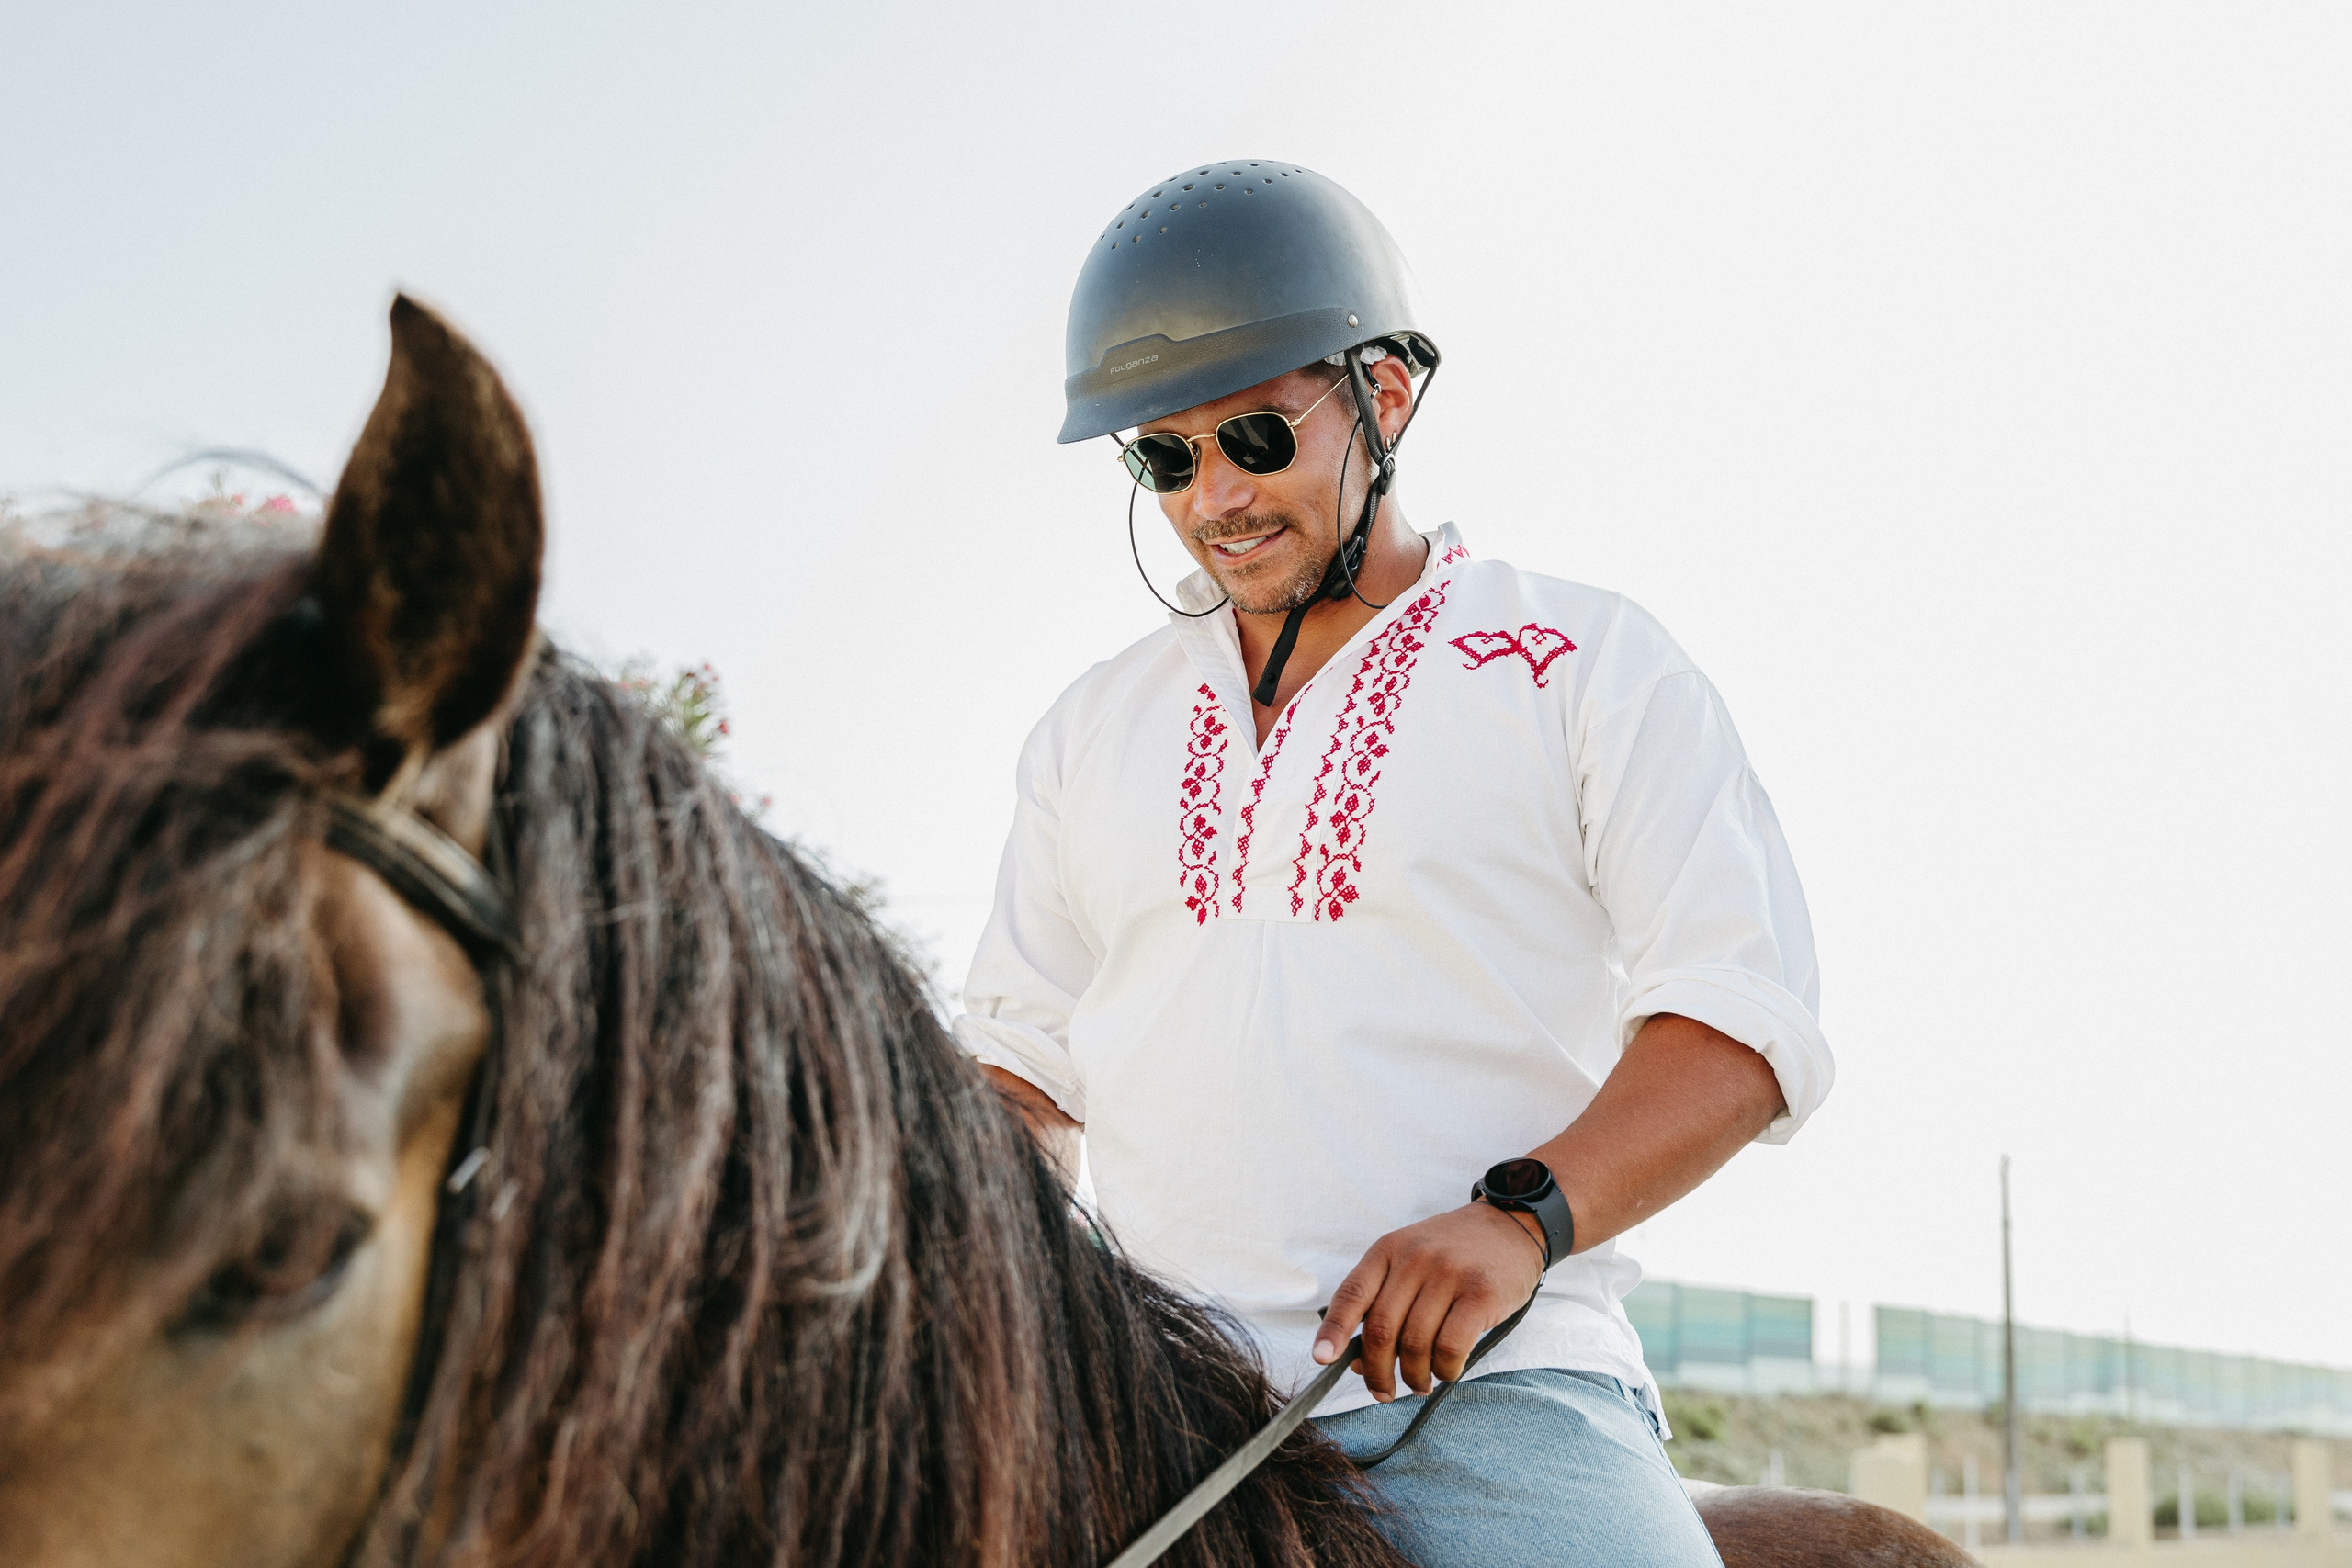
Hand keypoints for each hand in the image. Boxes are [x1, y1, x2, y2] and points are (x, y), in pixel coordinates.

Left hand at [1312, 1201, 1545, 1400]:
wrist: (1511, 1225)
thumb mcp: (1411, 1259)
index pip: (1351, 1294)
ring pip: (1415, 1344)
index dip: (1333, 1331)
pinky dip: (1444, 1370)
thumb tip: (1359, 1362)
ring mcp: (1449, 1274)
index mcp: (1388, 1250)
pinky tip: (1447, 1372)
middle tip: (1383, 1392)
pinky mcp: (1481, 1294)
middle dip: (1377, 1372)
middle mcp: (1414, 1259)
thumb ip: (1384, 1302)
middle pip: (1381, 1329)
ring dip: (1413, 1376)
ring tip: (1419, 1383)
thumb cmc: (1455, 1252)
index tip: (1323, 1360)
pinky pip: (1451, 1347)